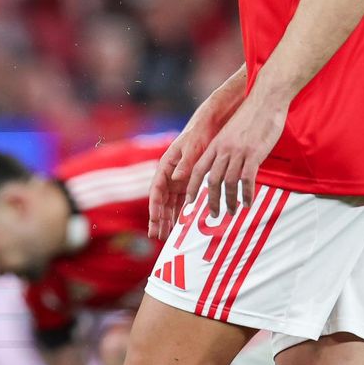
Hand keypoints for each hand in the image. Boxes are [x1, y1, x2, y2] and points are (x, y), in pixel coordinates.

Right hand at [148, 114, 215, 240]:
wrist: (209, 128)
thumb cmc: (198, 135)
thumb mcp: (192, 147)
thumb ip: (185, 163)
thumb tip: (176, 178)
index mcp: (165, 166)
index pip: (156, 189)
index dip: (154, 206)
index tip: (154, 220)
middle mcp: (168, 176)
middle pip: (160, 201)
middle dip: (157, 219)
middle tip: (155, 235)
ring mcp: (177, 181)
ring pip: (168, 205)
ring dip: (166, 220)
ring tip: (164, 237)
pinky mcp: (187, 184)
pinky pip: (180, 202)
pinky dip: (178, 214)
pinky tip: (178, 227)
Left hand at [182, 95, 286, 217]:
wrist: (265, 99)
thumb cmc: (251, 115)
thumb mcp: (231, 131)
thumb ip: (226, 147)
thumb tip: (224, 164)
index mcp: (216, 143)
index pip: (198, 169)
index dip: (193, 187)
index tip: (189, 202)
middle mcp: (224, 149)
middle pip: (212, 180)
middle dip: (211, 201)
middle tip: (213, 215)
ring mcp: (239, 152)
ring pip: (229, 183)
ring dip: (229, 201)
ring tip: (232, 212)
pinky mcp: (254, 154)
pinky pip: (247, 180)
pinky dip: (246, 194)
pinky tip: (247, 203)